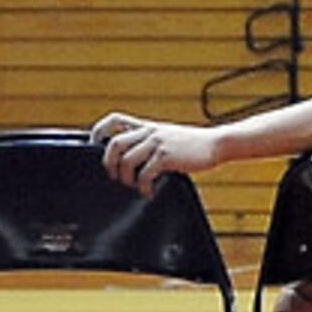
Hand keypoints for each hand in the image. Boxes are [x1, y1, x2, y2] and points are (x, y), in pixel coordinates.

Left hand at [89, 111, 223, 191]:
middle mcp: (149, 132)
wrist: (216, 143)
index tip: (94, 145)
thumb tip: (131, 159)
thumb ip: (150, 141)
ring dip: (125, 178)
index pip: (115, 120)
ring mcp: (158, 143)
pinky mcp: (167, 156)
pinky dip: (143, 186)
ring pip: (126, 160)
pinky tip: (149, 191)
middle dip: (109, 163)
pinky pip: (144, 174)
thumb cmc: (193, 144)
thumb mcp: (168, 135)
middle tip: (114, 175)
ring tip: (134, 185)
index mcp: (147, 126)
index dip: (99, 131)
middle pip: (114, 143)